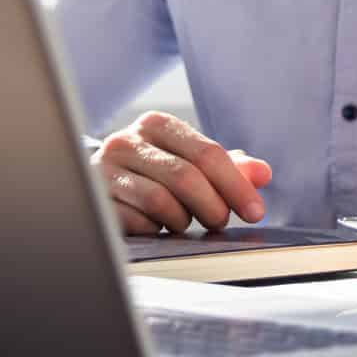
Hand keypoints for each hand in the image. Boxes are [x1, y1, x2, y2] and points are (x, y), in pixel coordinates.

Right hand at [92, 111, 271, 234]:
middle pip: (186, 177)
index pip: (207, 153)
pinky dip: (156, 230)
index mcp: (157, 125)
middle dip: (213, 206)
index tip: (256, 212)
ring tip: (184, 221)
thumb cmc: (153, 173)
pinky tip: (156, 227)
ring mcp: (105, 171)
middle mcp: (126, 141)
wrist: (95, 185)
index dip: (237, 186)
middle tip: (220, 222)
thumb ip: (228, 167)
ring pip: (161, 202)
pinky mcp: (95, 202)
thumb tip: (262, 173)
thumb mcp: (190, 162)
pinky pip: (137, 223)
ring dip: (183, 220)